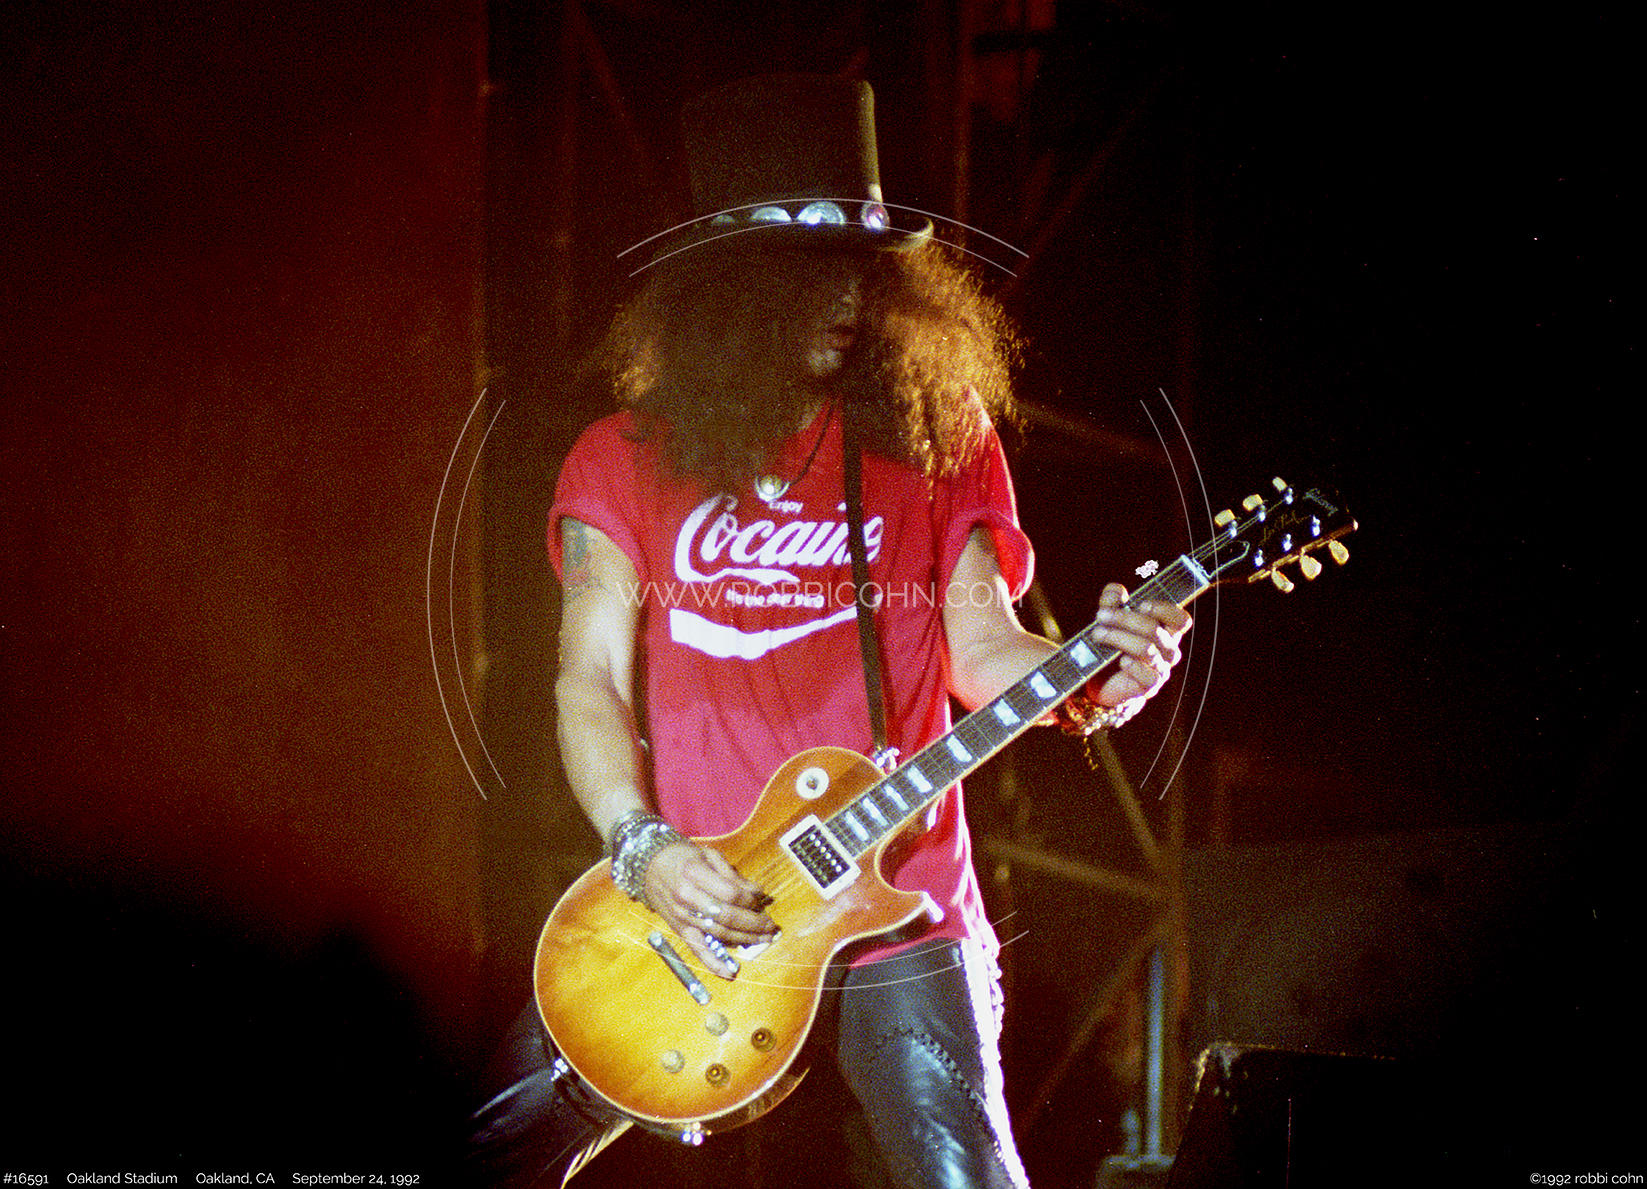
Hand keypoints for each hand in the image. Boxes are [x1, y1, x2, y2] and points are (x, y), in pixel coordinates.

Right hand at [643, 840, 776, 978]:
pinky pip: (697, 949)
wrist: (649, 866)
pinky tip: (729, 972)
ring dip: (745, 939)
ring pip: (718, 933)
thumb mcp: (708, 855)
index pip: (730, 893)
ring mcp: (682, 917)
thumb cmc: (683, 857)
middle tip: (771, 926)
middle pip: (727, 916)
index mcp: (695, 874)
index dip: (750, 899)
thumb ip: (732, 875)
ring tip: (764, 939)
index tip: (761, 899)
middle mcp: (687, 898)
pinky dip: (713, 962)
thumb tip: (756, 893)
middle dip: (754, 924)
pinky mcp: (679, 930)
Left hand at [1088, 582, 1190, 709]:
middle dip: (1125, 619)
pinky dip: (1132, 665)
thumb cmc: (1111, 645)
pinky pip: (1148, 675)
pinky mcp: (1150, 686)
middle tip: (1100, 615)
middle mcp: (1168, 650)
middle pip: (1156, 630)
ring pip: (1147, 650)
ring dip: (1119, 638)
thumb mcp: (1109, 619)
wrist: (1102, 680)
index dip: (1164, 610)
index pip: (1180, 619)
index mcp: (1165, 631)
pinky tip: (1120, 661)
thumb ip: (1112, 602)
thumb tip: (1116, 590)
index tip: (1140, 604)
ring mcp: (1161, 669)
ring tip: (1097, 633)